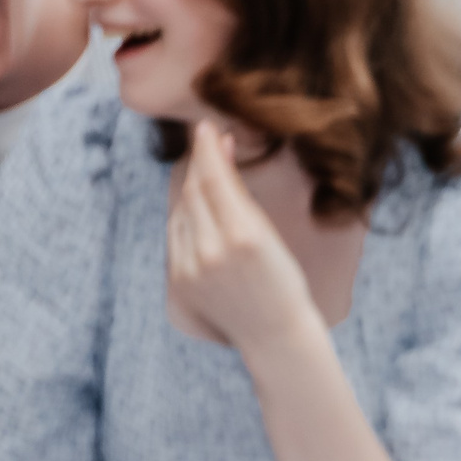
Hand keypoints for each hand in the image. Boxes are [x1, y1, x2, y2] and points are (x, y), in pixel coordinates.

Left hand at [165, 121, 314, 352]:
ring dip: (193, 188)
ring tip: (208, 174)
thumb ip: (241, 196)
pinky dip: (185, 216)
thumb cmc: (284, 283)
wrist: (274, 334)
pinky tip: (198, 208)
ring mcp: (192, 266)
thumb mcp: (272, 236)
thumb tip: (219, 152)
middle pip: (195, 191)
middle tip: (207, 140)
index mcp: (245, 236)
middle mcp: (213, 249)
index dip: (208, 149)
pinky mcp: (179, 278)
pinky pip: (175, 234)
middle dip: (200, 163)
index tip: (207, 126)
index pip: (216, 179)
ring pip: (182, 209)